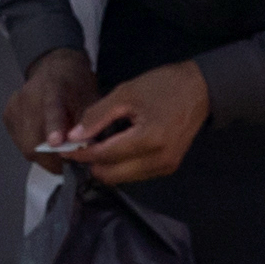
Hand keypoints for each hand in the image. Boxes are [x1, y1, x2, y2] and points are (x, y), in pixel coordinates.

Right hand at [1, 47, 96, 160]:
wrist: (55, 67)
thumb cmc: (76, 86)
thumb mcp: (90, 100)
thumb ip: (87, 124)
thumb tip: (83, 150)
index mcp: (55, 88)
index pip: (52, 108)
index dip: (54, 127)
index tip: (56, 142)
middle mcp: (29, 96)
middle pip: (33, 139)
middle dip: (50, 159)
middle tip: (65, 162)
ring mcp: (15, 105)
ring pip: (25, 146)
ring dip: (42, 155)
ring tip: (56, 145)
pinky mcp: (7, 114)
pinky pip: (19, 142)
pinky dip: (33, 146)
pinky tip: (42, 135)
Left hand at [42, 59, 210, 183]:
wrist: (200, 90)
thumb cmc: (163, 86)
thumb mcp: (126, 93)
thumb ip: (97, 116)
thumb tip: (74, 137)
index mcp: (148, 139)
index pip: (105, 155)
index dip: (81, 153)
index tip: (64, 148)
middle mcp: (158, 160)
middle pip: (112, 174)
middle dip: (92, 162)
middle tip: (81, 145)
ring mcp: (165, 167)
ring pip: (123, 177)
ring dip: (106, 165)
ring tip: (99, 143)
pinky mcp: (169, 168)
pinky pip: (136, 174)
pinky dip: (121, 164)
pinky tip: (117, 146)